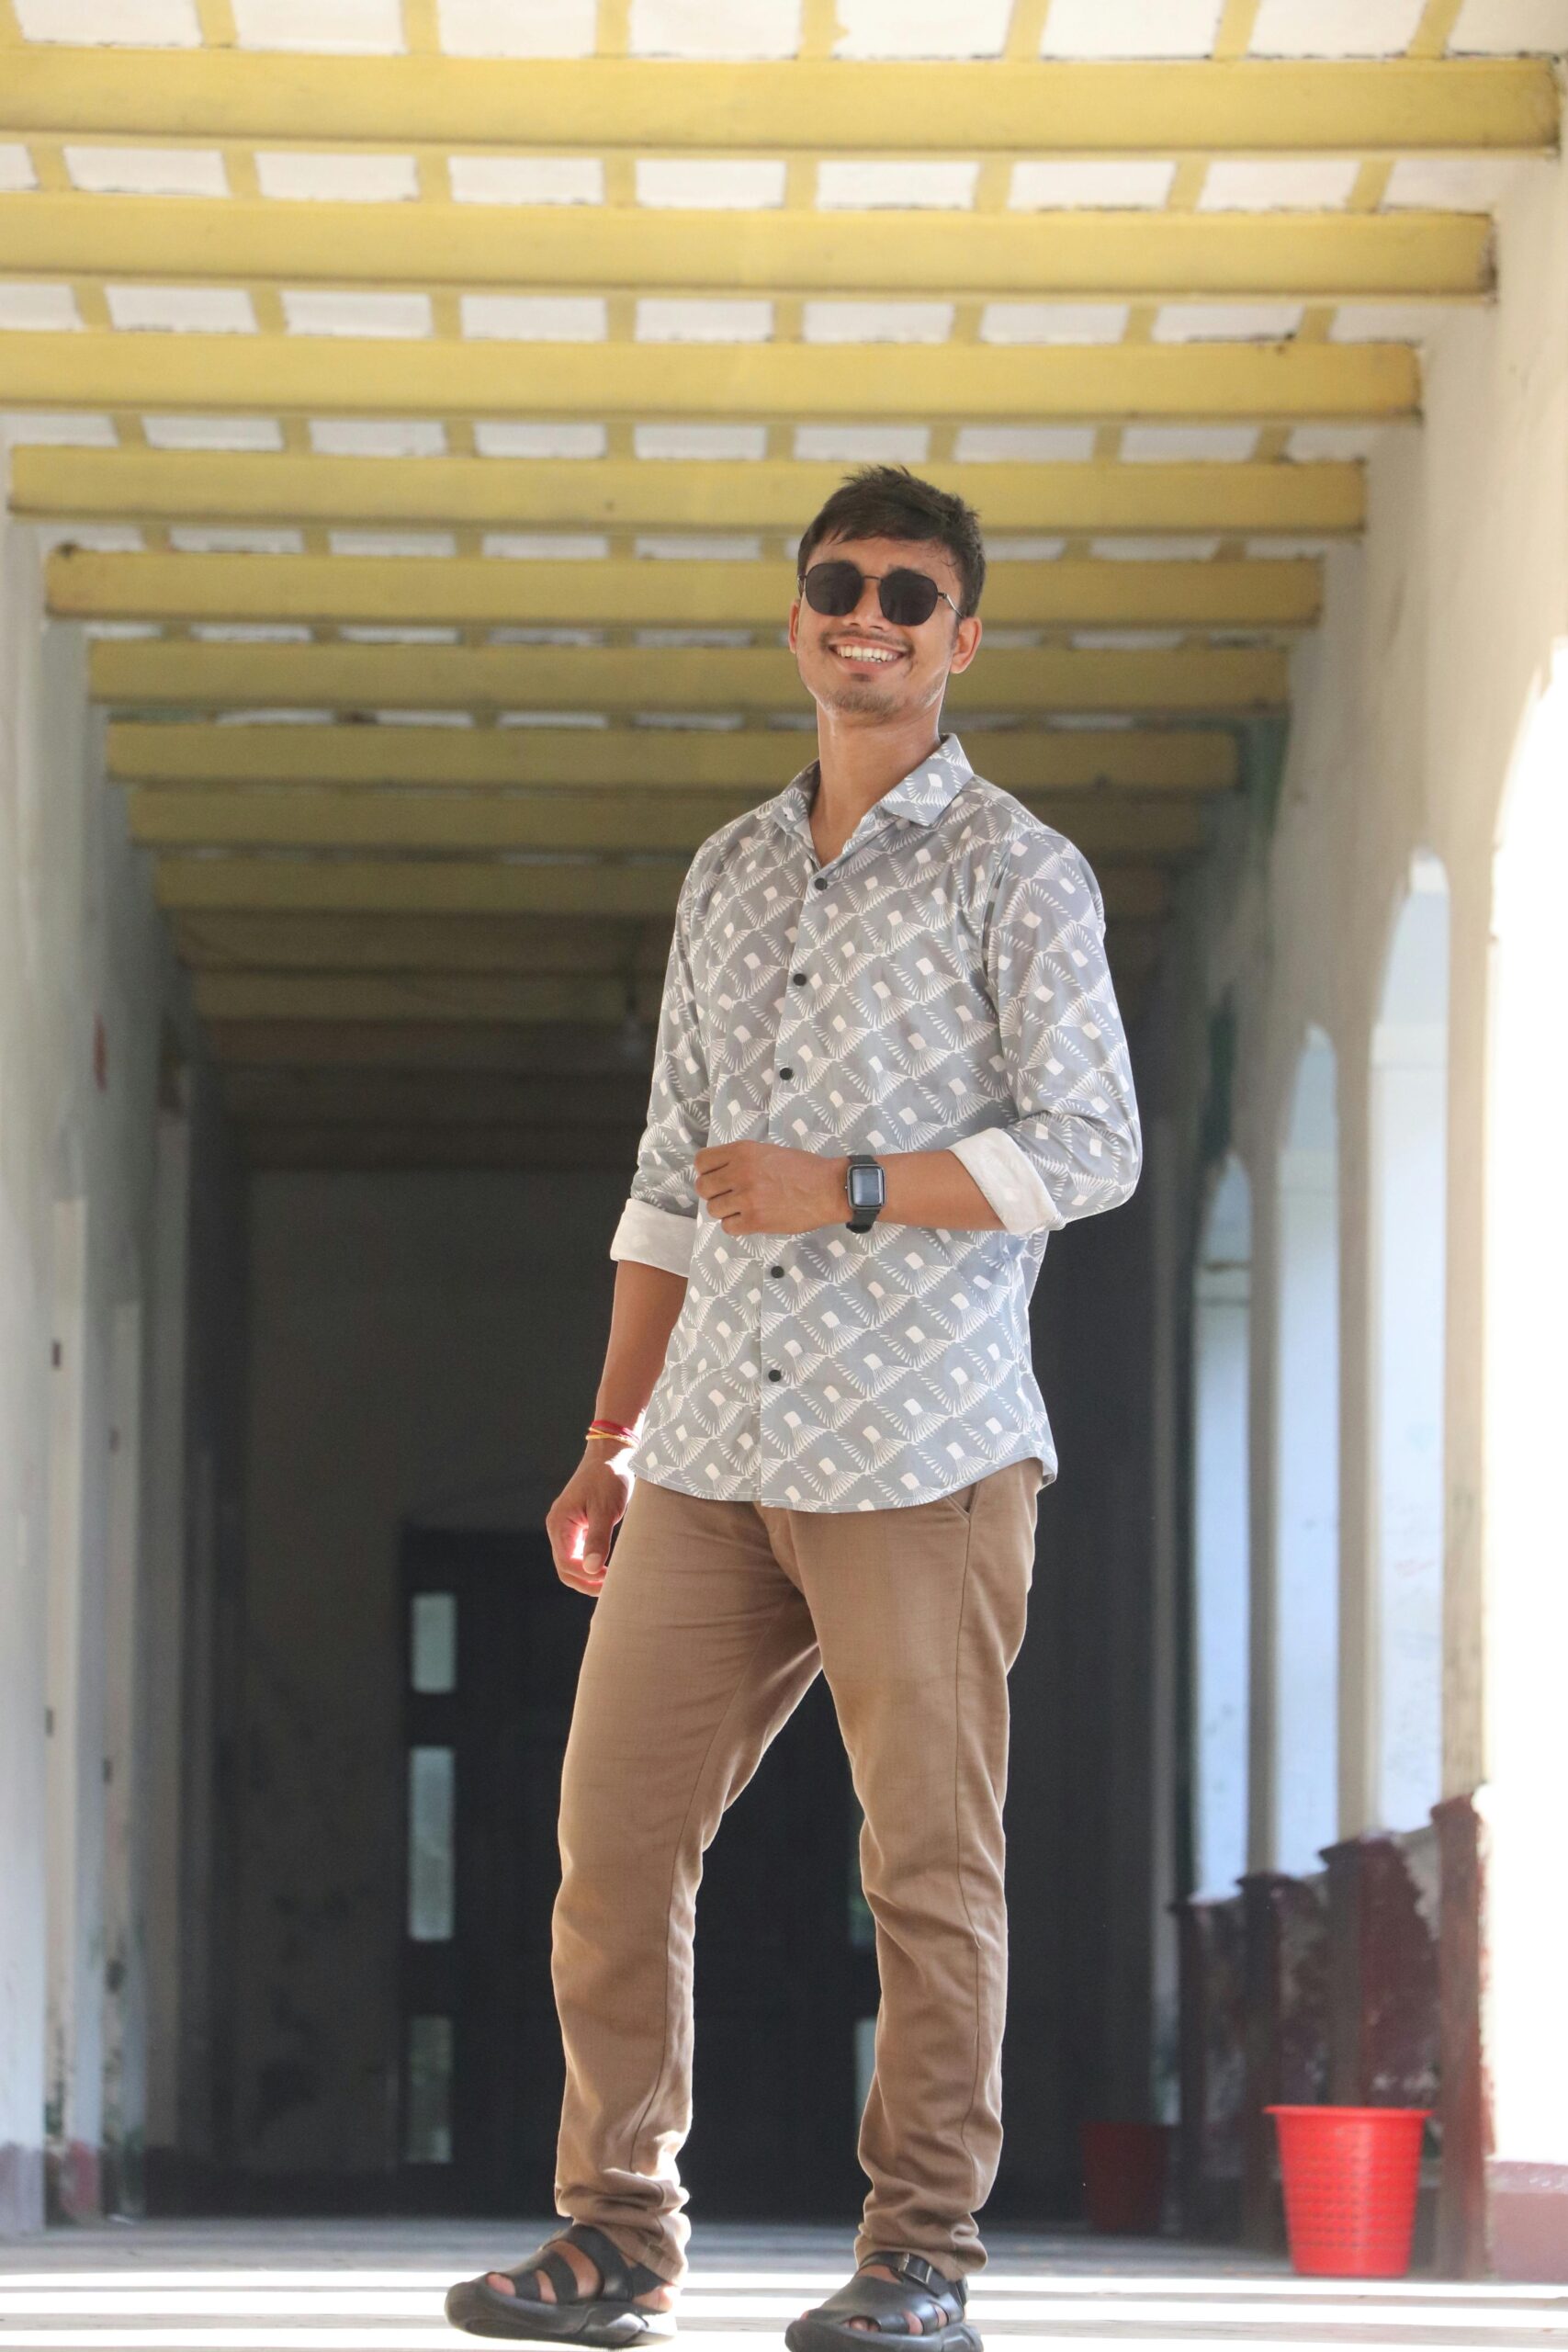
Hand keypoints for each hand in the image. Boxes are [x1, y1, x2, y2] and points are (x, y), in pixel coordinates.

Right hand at [546, 1453, 632, 1596]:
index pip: (567, 1564)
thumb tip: (593, 1570)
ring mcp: (567, 1527)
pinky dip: (592, 1564)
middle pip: (566, 1568)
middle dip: (587, 1582)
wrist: (611, 1455)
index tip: (611, 1580)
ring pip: (573, 1562)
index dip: (587, 1578)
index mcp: (560, 1524)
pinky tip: (609, 1568)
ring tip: (612, 1581)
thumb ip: (598, 1540)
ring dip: (589, 1575)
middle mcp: (559, 1527)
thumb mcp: (606, 1510)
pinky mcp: (578, 1526)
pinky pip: (580, 1553)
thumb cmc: (608, 1478)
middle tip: (612, 1588)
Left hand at [694, 1141, 847, 1234]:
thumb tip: (720, 1174)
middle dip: (714, 1193)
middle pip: (703, 1188)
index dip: (706, 1171)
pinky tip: (750, 1219)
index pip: (702, 1162)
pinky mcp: (755, 1220)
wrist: (828, 1188)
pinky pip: (728, 1227)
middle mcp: (740, 1173)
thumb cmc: (804, 1168)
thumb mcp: (768, 1151)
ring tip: (743, 1208)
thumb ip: (742, 1160)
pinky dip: (736, 1225)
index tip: (717, 1177)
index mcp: (743, 1151)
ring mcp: (746, 1198)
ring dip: (725, 1210)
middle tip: (729, 1195)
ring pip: (713, 1209)